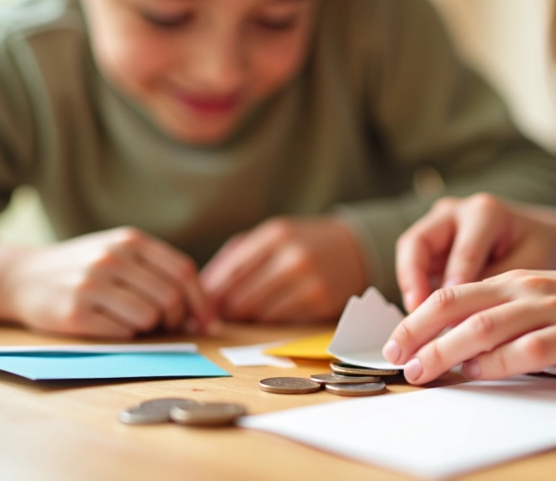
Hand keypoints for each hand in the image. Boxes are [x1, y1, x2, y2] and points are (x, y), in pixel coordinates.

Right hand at [0, 228, 211, 338]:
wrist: (20, 276)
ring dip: (150, 329)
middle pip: (170, 297)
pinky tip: (109, 326)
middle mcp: (112, 258)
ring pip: (149, 317)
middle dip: (176, 319)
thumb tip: (204, 313)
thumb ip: (158, 272)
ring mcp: (91, 284)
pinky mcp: (74, 313)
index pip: (183, 271)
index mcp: (130, 240)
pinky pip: (122, 333)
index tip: (206, 322)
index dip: (200, 301)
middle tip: (167, 326)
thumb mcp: (120, 254)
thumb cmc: (84, 269)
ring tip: (134, 323)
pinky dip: (125, 335)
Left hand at [201, 217, 367, 322]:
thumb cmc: (304, 242)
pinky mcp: (322, 303)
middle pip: (241, 298)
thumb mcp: (274, 236)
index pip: (231, 271)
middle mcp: (294, 257)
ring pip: (258, 314)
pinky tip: (268, 314)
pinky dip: (268, 321)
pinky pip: (280, 321)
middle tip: (218, 315)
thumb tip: (203, 289)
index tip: (200, 305)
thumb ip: (239, 256)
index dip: (211, 293)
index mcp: (277, 234)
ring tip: (243, 314)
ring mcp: (310, 282)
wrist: (356, 249)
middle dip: (225, 310)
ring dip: (245, 318)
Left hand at [383, 269, 555, 383]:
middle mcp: (526, 289)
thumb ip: (508, 318)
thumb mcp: (545, 301)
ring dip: (446, 349)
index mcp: (516, 280)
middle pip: (458, 305)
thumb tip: (464, 351)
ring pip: (484, 325)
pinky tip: (479, 373)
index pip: (453, 292)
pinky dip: (498, 362)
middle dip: (419, 331)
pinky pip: (527, 348)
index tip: (394, 341)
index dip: (418, 316)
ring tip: (421, 370)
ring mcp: (550, 309)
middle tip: (394, 357)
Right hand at [396, 194, 555, 312]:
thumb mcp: (531, 264)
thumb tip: (462, 321)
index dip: (453, 286)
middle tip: (415, 314)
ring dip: (408, 285)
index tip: (448, 317)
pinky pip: (414, 262)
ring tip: (415, 318)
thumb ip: (496, 286)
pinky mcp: (432, 239)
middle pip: (418, 241)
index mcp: (485, 212)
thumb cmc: (540, 247)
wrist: (540, 233)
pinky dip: (415, 287)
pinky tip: (422, 316)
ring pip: (409, 251)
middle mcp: (456, 211)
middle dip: (412, 280)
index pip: (463, 252)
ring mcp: (439, 223)